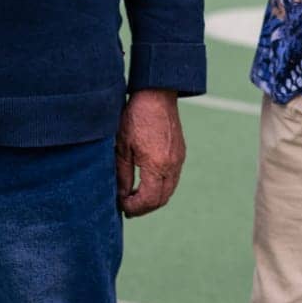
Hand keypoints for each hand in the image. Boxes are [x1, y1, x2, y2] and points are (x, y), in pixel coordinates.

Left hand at [115, 89, 185, 217]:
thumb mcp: (122, 147)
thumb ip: (122, 174)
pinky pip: (173, 179)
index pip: (148, 200)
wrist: (157, 94)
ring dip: (153, 198)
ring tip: (135, 196)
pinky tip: (147, 182)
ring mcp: (179, 159)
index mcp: (156, 165)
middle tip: (127, 206)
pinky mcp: (181, 153)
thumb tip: (121, 195)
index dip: (133, 208)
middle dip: (144, 207)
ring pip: (169, 191)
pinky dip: (161, 187)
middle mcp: (172, 165)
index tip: (121, 205)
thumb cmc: (136, 118)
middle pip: (161, 199)